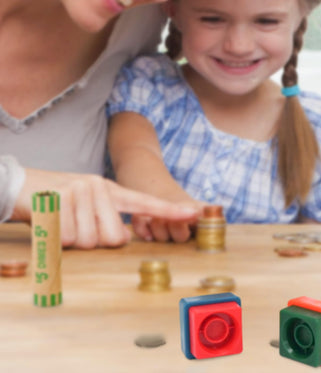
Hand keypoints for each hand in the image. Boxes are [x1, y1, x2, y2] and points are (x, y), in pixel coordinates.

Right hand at [12, 169, 199, 248]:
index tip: (195, 213)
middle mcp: (98, 188)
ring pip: (89, 241)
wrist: (21, 184)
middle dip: (97, 241)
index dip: (170, 210)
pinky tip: (50, 221)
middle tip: (79, 225)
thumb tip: (124, 238)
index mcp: (110, 189)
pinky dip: (55, 239)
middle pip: (114, 237)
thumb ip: (109, 218)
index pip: (145, 202)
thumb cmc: (60, 200)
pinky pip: (65, 239)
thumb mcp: (89, 203)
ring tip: (63, 221)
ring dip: (73, 240)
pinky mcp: (57, 201)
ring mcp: (78, 193)